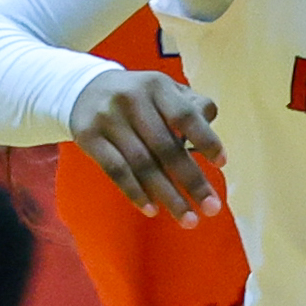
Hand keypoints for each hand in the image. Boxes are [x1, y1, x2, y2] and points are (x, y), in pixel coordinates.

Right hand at [69, 69, 224, 225]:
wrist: (83, 89)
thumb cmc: (139, 98)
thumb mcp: (165, 92)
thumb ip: (192, 109)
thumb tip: (210, 142)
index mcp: (157, 86)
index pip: (185, 115)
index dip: (205, 139)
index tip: (222, 164)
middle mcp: (132, 99)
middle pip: (166, 147)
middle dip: (191, 181)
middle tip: (211, 209)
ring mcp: (108, 118)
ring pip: (142, 164)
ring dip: (167, 195)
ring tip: (187, 219)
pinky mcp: (88, 136)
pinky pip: (116, 170)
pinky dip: (135, 192)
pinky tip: (152, 209)